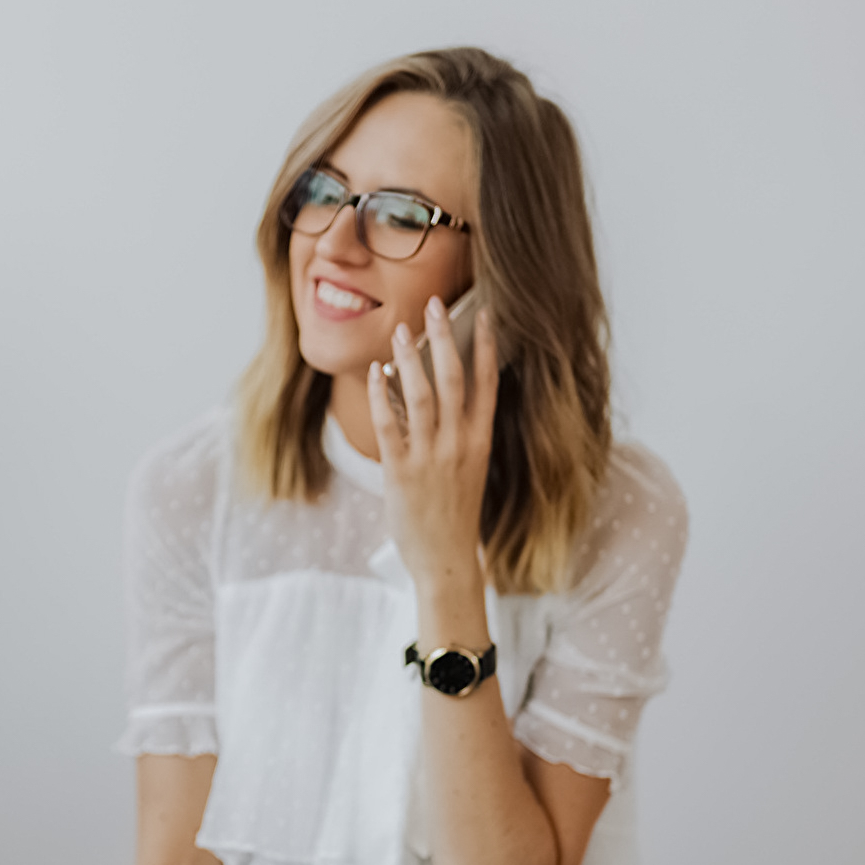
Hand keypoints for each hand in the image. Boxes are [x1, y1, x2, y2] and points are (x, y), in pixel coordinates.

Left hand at [366, 298, 498, 594]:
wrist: (446, 560)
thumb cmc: (456, 514)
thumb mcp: (469, 468)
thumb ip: (460, 432)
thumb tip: (438, 390)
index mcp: (480, 441)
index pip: (487, 383)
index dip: (485, 345)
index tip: (483, 313)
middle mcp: (459, 444)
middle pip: (453, 378)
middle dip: (443, 337)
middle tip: (433, 304)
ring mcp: (430, 457)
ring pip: (420, 395)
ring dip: (409, 358)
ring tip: (399, 330)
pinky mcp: (401, 471)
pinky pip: (389, 424)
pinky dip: (382, 394)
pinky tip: (377, 372)